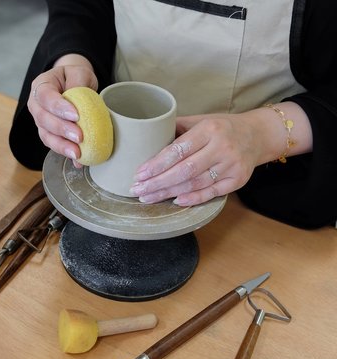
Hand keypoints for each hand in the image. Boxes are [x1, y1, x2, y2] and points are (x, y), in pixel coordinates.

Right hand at [27, 56, 97, 166]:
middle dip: (61, 129)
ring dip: (62, 146)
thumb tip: (80, 104)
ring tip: (77, 153)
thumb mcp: (79, 72)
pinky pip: (54, 145)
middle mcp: (36, 105)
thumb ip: (78, 84)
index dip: (58, 107)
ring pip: (46, 135)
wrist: (73, 85)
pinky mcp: (49, 134)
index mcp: (41, 85)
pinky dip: (66, 153)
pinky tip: (78, 160)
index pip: (45, 96)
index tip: (76, 115)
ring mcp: (41, 122)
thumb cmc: (75, 77)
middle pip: (43, 119)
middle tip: (79, 136)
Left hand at [129, 113, 265, 205]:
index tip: (139, 174)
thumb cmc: (222, 127)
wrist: (258, 135)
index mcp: (209, 130)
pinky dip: (193, 199)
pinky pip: (211, 192)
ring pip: (195, 184)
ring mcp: (231, 165)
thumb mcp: (201, 120)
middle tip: (137, 191)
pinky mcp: (238, 180)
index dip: (156, 164)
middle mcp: (222, 148)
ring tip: (148, 198)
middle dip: (157, 183)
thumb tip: (147, 137)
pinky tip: (175, 201)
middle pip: (184, 171)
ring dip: (169, 193)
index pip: (178, 150)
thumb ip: (176, 128)